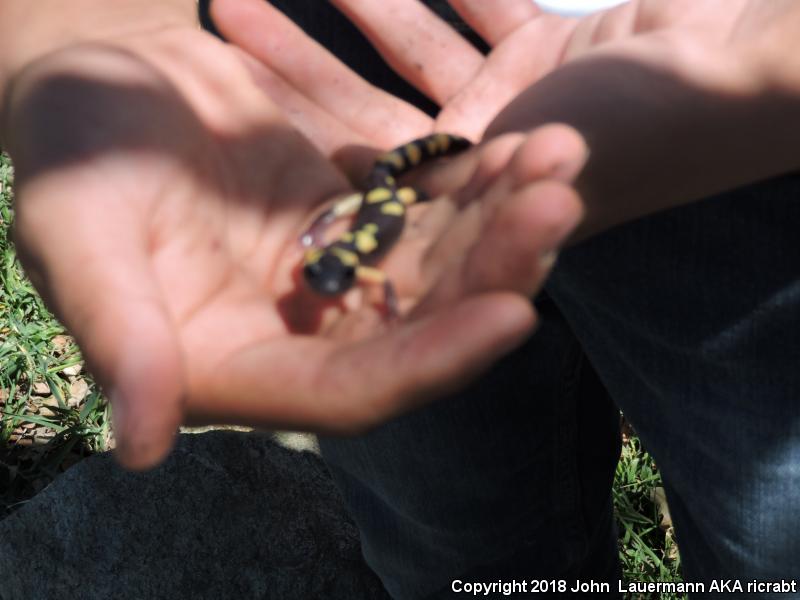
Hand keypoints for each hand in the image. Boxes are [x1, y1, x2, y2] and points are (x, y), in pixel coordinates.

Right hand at [4, 21, 584, 468]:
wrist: (104, 81)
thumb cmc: (70, 151)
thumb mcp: (78, 232)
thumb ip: (118, 332)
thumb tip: (141, 449)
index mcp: (234, 366)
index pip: (347, 393)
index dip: (429, 363)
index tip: (513, 315)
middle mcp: (297, 337)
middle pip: (417, 332)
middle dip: (493, 277)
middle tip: (558, 207)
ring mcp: (333, 278)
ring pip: (438, 272)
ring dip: (504, 224)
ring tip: (559, 159)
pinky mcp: (355, 223)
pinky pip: (431, 215)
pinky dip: (478, 185)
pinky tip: (525, 145)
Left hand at [214, 0, 799, 236]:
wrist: (746, 68)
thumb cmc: (653, 125)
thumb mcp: (535, 181)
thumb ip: (447, 215)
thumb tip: (348, 246)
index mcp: (469, 216)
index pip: (359, 180)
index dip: (293, 131)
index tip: (218, 87)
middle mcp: (483, 174)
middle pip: (373, 119)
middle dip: (302, 65)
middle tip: (227, 7)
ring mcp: (513, 113)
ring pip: (416, 60)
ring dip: (361, 11)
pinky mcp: (543, 62)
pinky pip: (478, 19)